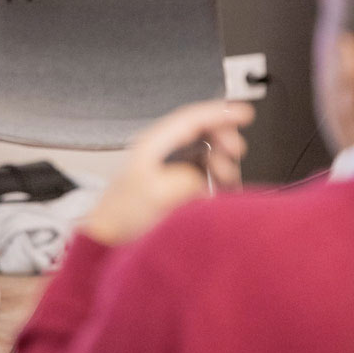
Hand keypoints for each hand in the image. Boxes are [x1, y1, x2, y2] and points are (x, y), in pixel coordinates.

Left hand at [80, 100, 253, 246]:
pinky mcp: (170, 182)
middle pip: (200, 130)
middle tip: (236, 152)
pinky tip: (220, 189)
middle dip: (224, 138)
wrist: (108, 239)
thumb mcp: (158, 195)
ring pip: (203, 150)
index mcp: (153, 144)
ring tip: (225, 179)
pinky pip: (201, 169)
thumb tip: (205, 177)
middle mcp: (159, 150)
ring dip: (221, 160)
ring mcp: (165, 165)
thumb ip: (187, 179)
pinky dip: (215, 175)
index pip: (191, 118)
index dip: (221, 113)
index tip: (245, 113)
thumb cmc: (122, 217)